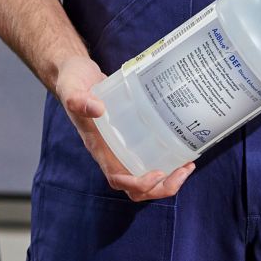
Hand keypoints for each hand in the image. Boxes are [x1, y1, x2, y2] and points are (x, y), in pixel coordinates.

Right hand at [54, 55, 194, 200]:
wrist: (76, 73)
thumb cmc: (73, 82)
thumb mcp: (72, 87)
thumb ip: (79, 99)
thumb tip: (96, 108)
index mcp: (99, 147)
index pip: (117, 177)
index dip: (137, 183)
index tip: (157, 174)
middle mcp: (112, 152)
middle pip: (136, 187)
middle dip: (160, 187)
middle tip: (183, 171)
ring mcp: (123, 146)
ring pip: (145, 175)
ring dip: (167, 179)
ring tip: (188, 166)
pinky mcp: (134, 134)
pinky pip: (150, 156)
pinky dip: (167, 160)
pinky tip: (183, 149)